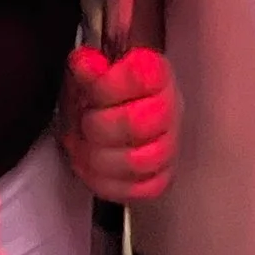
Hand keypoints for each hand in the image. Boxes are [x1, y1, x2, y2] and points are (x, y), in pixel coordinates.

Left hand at [61, 46, 177, 203]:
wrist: (112, 116)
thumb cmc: (102, 92)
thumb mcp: (87, 71)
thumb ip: (87, 66)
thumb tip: (87, 64)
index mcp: (155, 73)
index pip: (141, 77)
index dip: (106, 85)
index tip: (89, 88)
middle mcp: (169, 108)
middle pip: (138, 124)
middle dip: (99, 125)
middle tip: (84, 120)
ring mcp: (168, 145)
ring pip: (140, 161)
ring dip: (100, 157)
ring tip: (85, 146)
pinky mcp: (161, 178)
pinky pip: (142, 190)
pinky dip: (111, 182)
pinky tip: (96, 168)